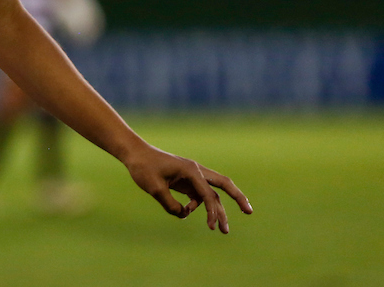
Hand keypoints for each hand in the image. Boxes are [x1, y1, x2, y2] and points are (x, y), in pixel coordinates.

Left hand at [122, 143, 251, 233]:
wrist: (134, 154)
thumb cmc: (143, 167)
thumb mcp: (154, 189)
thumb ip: (171, 205)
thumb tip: (184, 214)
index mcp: (191, 170)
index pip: (208, 194)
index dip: (212, 212)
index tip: (212, 228)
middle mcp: (195, 171)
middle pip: (223, 184)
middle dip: (238, 198)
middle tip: (250, 212)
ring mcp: (192, 176)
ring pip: (211, 193)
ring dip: (217, 210)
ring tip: (222, 230)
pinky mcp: (185, 181)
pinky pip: (198, 196)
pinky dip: (197, 206)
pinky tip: (186, 211)